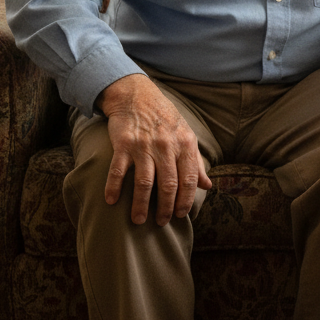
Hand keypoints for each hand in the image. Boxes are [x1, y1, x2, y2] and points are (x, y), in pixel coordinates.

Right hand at [97, 74, 211, 224]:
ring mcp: (144, 146)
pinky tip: (111, 202)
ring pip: (144, 183)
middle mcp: (166, 146)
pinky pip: (118, 170)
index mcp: (185, 145)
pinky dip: (114, 188)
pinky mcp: (123, 144)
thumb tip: (208, 186)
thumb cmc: (165, 119)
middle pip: (168, 185)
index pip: (188, 180)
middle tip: (161, 223)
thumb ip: (196, 163)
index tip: (180, 215)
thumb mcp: (186, 136)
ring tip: (138, 220)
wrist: (138, 96)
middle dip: (165, 208)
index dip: (185, 200)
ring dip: (141, 205)